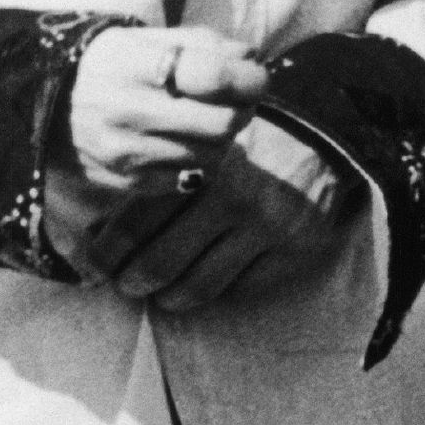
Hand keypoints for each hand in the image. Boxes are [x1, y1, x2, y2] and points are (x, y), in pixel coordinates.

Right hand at [44, 27, 272, 277]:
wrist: (40, 106)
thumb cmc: (103, 66)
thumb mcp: (142, 40)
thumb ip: (200, 44)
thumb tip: (251, 58)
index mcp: (135, 64)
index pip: (213, 74)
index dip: (248, 77)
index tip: (255, 76)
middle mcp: (130, 110)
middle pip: (222, 123)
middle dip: (241, 112)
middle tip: (238, 102)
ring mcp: (129, 152)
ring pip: (212, 156)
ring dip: (221, 141)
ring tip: (206, 123)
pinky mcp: (129, 182)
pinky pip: (189, 179)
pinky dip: (198, 162)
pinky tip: (183, 144)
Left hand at [69, 116, 358, 314]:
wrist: (330, 126)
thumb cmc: (254, 129)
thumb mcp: (205, 133)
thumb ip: (165, 166)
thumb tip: (109, 218)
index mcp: (200, 165)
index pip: (136, 221)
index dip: (106, 251)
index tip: (94, 266)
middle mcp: (230, 198)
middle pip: (161, 262)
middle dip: (133, 281)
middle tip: (124, 285)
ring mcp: (264, 227)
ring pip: (199, 284)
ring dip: (169, 297)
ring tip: (160, 295)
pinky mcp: (292, 248)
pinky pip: (241, 286)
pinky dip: (216, 291)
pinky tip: (203, 285)